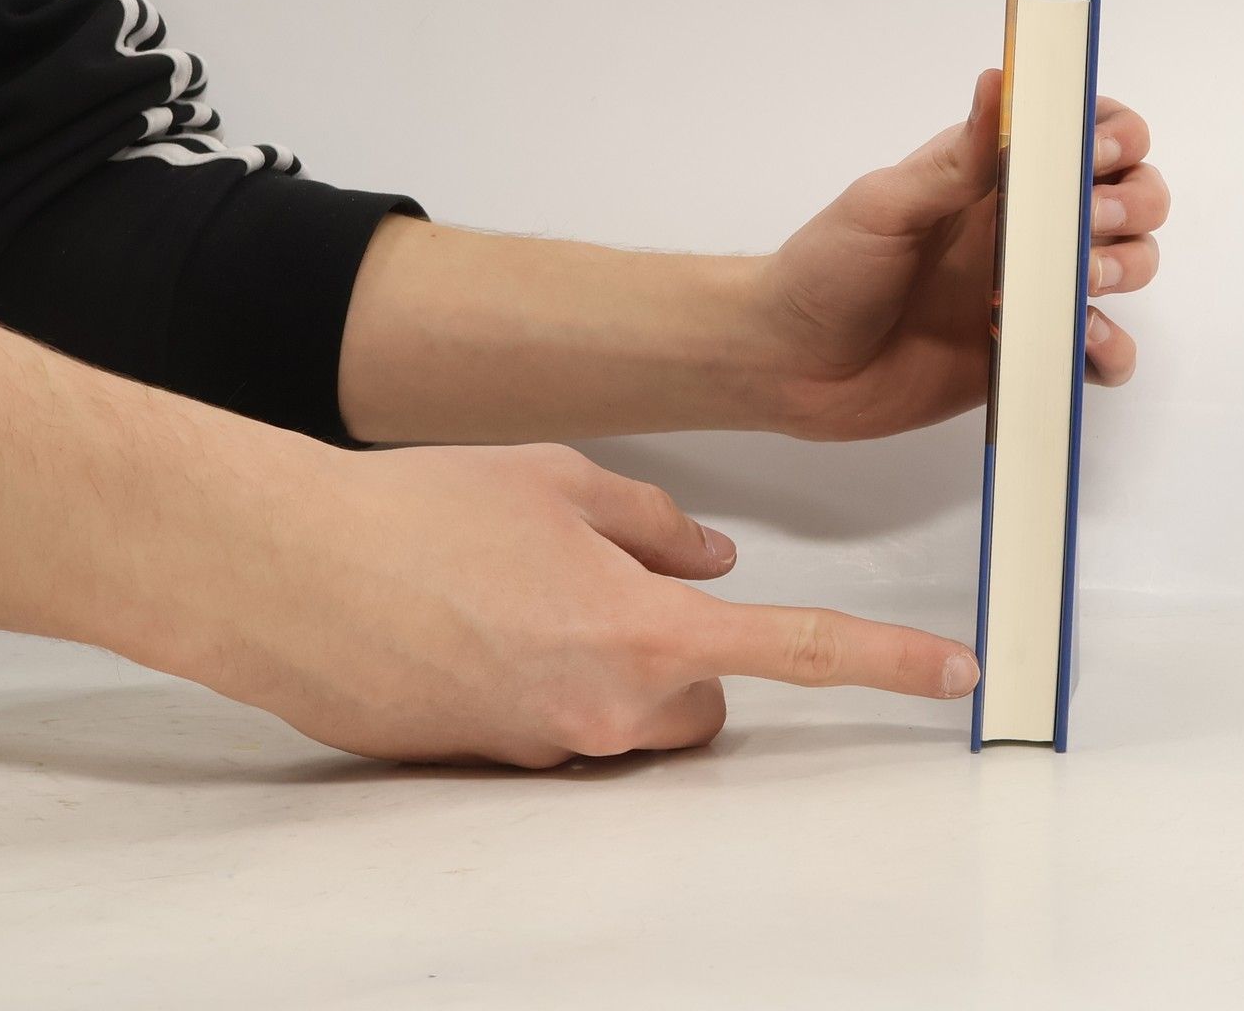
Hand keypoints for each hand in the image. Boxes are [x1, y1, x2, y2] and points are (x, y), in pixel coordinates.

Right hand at [171, 441, 980, 765]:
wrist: (286, 575)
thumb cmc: (421, 513)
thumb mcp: (560, 480)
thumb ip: (658, 523)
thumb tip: (712, 560)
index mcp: (644, 630)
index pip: (799, 651)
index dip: (888, 665)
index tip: (957, 679)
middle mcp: (605, 710)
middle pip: (704, 700)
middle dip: (690, 651)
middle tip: (613, 576)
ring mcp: (545, 749)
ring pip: (632, 717)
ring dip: (616, 662)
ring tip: (523, 589)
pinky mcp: (491, 764)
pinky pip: (562, 728)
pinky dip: (552, 679)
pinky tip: (483, 622)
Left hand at [757, 72, 1168, 440]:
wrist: (791, 365)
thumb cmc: (826, 270)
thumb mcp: (885, 205)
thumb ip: (956, 158)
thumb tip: (1002, 78)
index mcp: (994, 174)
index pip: (1083, 131)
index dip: (1113, 133)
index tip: (1096, 152)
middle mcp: (1025, 225)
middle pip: (1128, 195)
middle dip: (1131, 203)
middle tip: (1086, 225)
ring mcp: (1032, 290)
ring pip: (1129, 264)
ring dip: (1126, 267)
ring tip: (1076, 286)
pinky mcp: (1030, 352)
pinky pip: (1100, 350)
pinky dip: (1111, 349)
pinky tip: (1080, 346)